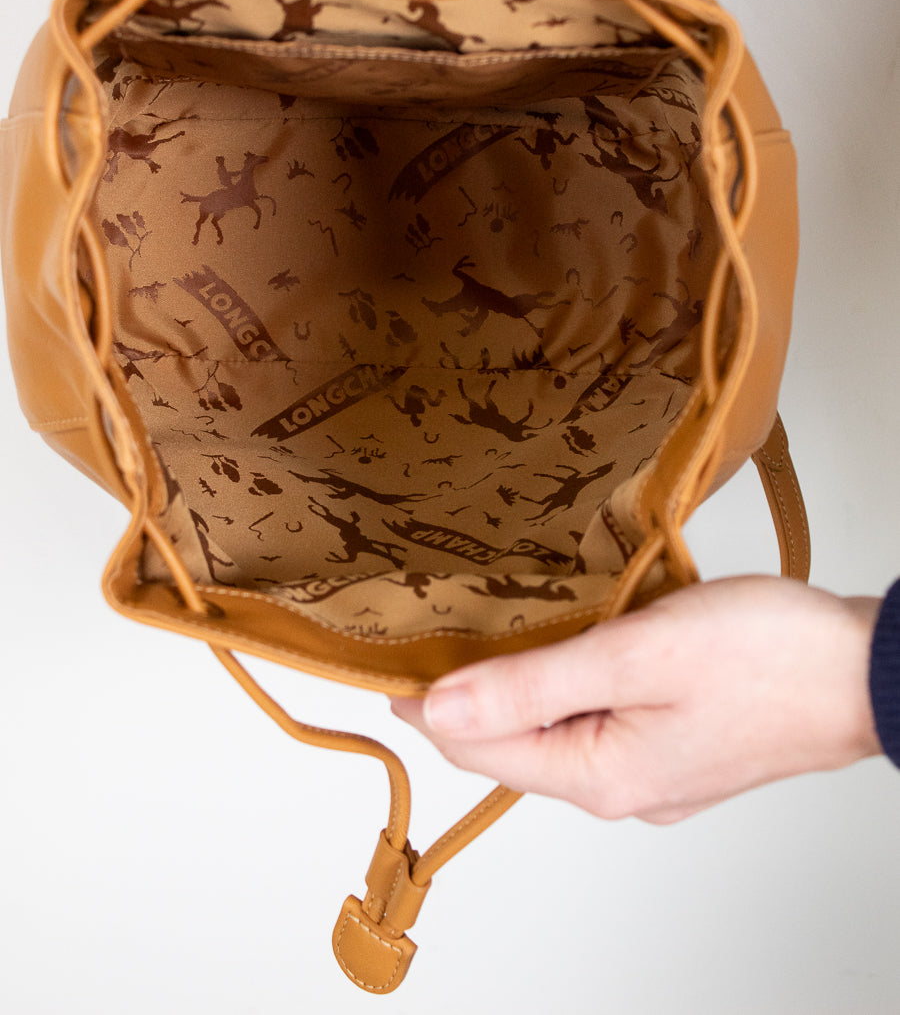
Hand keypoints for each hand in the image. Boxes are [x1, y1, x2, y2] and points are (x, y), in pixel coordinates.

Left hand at [392, 576, 881, 823]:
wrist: (866, 670)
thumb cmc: (766, 657)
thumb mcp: (634, 655)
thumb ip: (534, 684)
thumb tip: (442, 708)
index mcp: (601, 777)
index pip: (478, 748)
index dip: (427, 703)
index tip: (392, 654)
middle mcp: (621, 789)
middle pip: (514, 743)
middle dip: (469, 693)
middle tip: (437, 626)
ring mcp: (653, 772)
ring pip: (556, 729)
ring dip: (521, 684)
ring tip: (494, 625)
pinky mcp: (678, 747)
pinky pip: (598, 720)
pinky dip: (569, 683)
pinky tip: (570, 642)